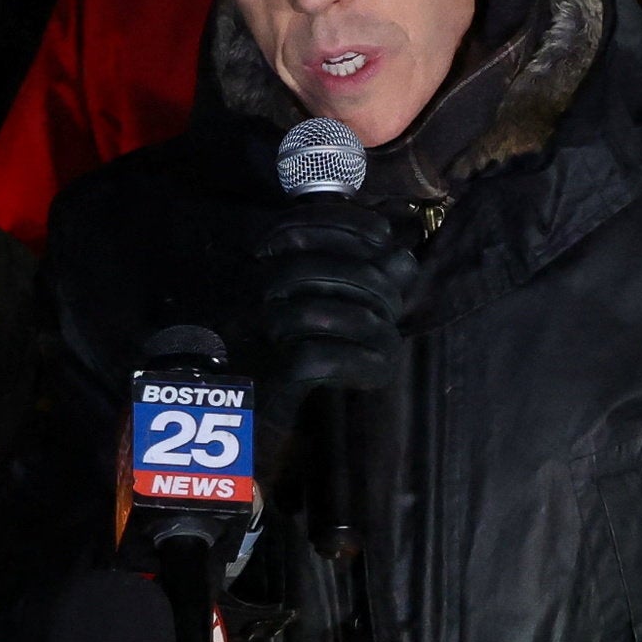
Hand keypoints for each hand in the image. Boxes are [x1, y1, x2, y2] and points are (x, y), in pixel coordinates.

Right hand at [254, 202, 408, 396]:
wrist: (238, 417)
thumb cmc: (284, 355)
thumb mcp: (318, 310)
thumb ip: (360, 280)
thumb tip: (403, 260)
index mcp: (254, 271)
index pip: (293, 227)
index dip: (343, 224)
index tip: (383, 234)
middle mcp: (242, 297)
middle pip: (306, 268)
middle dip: (367, 280)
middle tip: (394, 304)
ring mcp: (248, 337)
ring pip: (311, 312)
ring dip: (367, 324)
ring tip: (388, 340)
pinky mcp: (262, 379)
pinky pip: (314, 359)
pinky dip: (358, 362)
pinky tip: (376, 369)